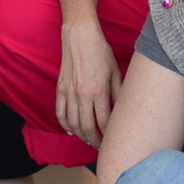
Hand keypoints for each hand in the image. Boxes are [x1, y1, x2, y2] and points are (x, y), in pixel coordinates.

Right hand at [56, 16, 121, 147]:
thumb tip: (123, 110)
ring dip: (81, 135)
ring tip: (89, 140)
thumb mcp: (115, 72)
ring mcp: (69, 92)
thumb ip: (118, 93)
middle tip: (101, 146)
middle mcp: (82, 94)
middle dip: (95, 140)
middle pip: (87, 127)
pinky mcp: (60, 89)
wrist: (79, 36)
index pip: (104, 121)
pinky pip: (60, 113)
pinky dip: (65, 125)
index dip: (109, 134)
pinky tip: (72, 131)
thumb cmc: (100, 51)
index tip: (113, 139)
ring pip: (73, 124)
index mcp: (98, 90)